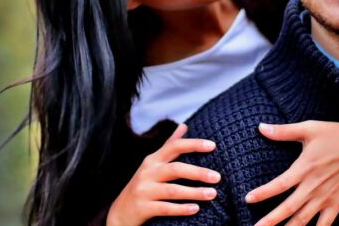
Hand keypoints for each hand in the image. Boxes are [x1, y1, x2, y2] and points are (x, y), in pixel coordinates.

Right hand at [106, 123, 221, 225]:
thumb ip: (169, 145)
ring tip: (213, 194)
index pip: (174, 147)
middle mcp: (147, 172)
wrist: (120, 214)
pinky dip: (181, 209)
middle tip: (218, 177)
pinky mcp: (143, 208)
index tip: (213, 145)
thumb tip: (184, 125)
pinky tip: (196, 209)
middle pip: (175, 169)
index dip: (193, 144)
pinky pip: (165, 207)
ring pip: (172, 190)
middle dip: (198, 172)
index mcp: (152, 160)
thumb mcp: (153, 164)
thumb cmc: (144, 185)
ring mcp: (144, 190)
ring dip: (194, 192)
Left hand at [245, 105, 338, 225]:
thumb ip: (284, 131)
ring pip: (304, 220)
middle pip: (288, 208)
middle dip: (270, 220)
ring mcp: (327, 197)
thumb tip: (260, 127)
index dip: (262, 193)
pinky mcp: (338, 203)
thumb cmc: (338, 134)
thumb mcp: (310, 128)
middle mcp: (314, 186)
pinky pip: (325, 224)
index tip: (247, 199)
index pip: (279, 184)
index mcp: (305, 168)